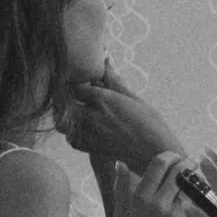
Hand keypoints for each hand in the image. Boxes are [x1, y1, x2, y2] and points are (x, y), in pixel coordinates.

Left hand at [61, 66, 183, 171]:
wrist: (154, 152)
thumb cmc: (149, 123)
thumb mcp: (133, 97)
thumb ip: (114, 82)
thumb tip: (105, 64)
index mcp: (102, 99)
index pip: (75, 85)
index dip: (76, 82)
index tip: (82, 83)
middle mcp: (91, 116)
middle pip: (62, 104)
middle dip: (65, 99)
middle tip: (73, 97)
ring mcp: (88, 133)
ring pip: (62, 122)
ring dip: (66, 116)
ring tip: (77, 112)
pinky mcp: (89, 148)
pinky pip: (71, 138)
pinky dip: (73, 132)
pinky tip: (84, 128)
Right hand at [109, 151, 205, 216]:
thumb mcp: (120, 214)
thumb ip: (121, 187)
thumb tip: (120, 163)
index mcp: (141, 198)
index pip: (159, 164)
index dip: (170, 156)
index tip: (175, 158)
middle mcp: (158, 204)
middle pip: (180, 170)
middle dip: (188, 163)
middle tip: (190, 165)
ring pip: (194, 185)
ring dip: (198, 179)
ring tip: (198, 179)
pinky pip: (200, 206)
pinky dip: (203, 198)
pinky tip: (203, 198)